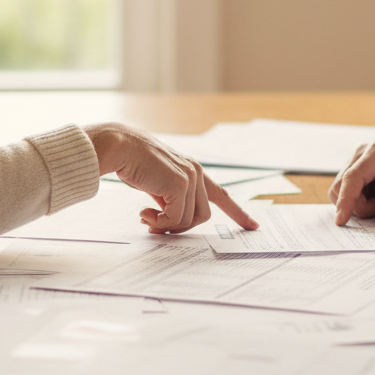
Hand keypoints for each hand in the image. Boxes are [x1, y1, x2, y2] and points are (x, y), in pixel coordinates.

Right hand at [84, 122, 258, 233]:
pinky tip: (143, 212)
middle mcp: (196, 172)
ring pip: (189, 221)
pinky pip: (175, 219)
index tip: (253, 225)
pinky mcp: (181, 184)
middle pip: (202, 216)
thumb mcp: (158, 183)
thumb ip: (170, 198)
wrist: (120, 147)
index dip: (237, 211)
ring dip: (166, 225)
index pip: (220, 194)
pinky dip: (159, 222)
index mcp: (193, 171)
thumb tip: (169, 222)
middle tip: (155, 226)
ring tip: (145, 217)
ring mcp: (191, 178)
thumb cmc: (134, 164)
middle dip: (179, 227)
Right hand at [329, 141, 374, 225]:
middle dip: (358, 205)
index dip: (345, 199)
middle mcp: (363, 153)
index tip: (341, 221)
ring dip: (359, 205)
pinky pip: (346, 193)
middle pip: (343, 185)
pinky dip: (359, 203)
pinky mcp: (356, 172)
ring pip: (341, 191)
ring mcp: (357, 161)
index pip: (353, 177)